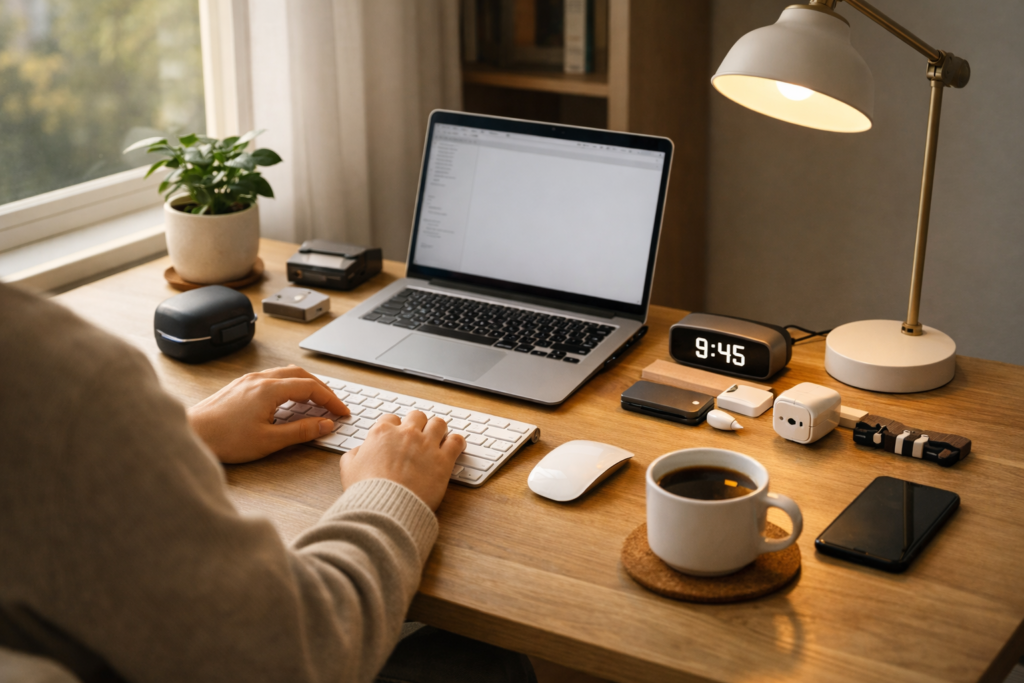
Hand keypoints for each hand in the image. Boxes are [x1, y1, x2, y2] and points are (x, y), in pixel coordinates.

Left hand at [188, 366, 349, 463]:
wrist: (191, 434)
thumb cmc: (224, 439)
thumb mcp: (269, 441)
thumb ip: (301, 431)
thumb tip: (325, 424)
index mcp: (269, 389)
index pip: (312, 387)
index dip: (331, 400)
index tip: (342, 412)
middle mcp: (260, 379)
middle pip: (301, 375)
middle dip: (322, 389)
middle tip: (333, 405)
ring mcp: (248, 380)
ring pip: (286, 374)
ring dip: (306, 385)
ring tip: (316, 403)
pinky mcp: (240, 386)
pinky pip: (273, 378)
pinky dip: (289, 386)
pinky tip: (289, 401)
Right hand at [340, 410, 464, 510]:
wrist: (385, 508)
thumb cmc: (367, 491)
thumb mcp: (348, 469)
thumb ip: (354, 454)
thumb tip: (359, 451)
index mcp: (382, 433)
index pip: (391, 418)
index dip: (394, 427)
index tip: (396, 435)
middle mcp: (406, 434)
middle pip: (417, 416)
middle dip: (417, 424)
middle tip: (418, 435)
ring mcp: (426, 445)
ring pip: (439, 423)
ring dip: (438, 429)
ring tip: (438, 438)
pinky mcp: (443, 460)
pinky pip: (456, 441)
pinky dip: (457, 442)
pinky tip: (455, 447)